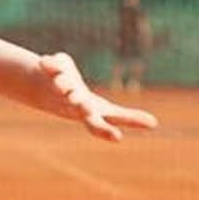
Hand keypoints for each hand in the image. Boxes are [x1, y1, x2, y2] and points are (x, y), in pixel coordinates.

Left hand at [39, 51, 157, 141]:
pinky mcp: (52, 70)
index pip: (99, 123)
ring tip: (62, 84)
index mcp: (88, 112)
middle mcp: (72, 102)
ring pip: (64, 85)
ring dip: (65, 84)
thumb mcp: (107, 111)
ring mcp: (60, 87)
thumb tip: (155, 124)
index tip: (117, 138)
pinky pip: (53, 65)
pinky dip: (51, 63)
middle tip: (84, 107)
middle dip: (83, 107)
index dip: (106, 131)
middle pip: (78, 107)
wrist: (43, 92)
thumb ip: (129, 118)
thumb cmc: (82, 102)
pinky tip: (44, 61)